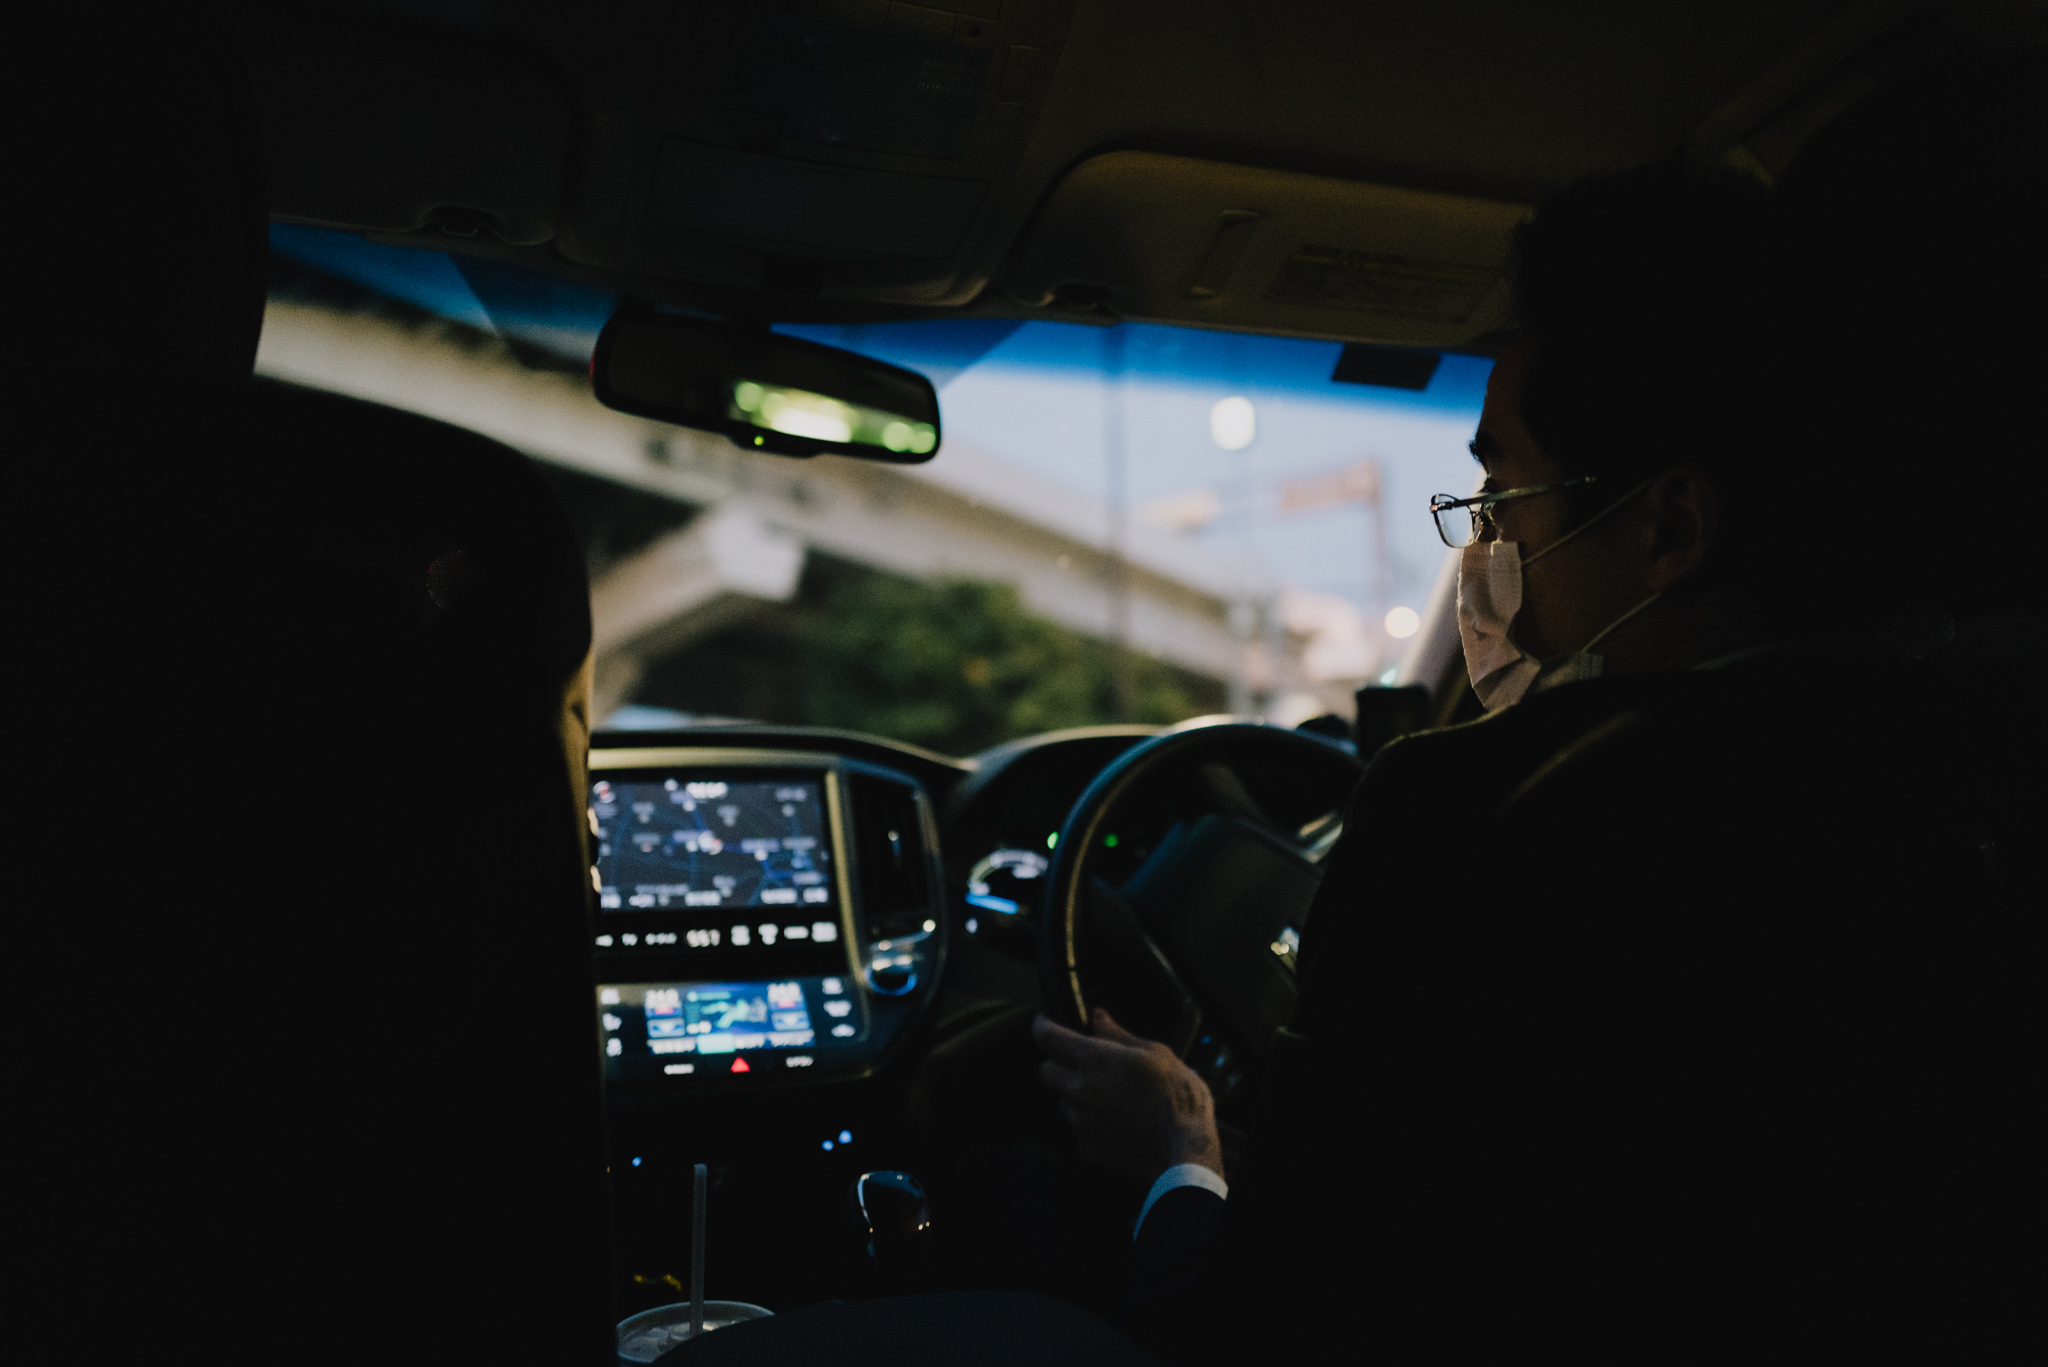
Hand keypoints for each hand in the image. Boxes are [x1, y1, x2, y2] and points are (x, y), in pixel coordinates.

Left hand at [1032, 1007, 1224, 1184]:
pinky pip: (1078, 1130)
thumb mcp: (1156, 1053)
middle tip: (1081, 1062)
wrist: (1186, 1147)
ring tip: (1111, 1097)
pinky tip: (1116, 1123)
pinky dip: (1090, 1124)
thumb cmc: (1178, 1097)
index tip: (1045, 1022)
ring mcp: (1081, 1122)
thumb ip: (1119, 1035)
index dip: (1042, 1025)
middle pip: (1046, 1071)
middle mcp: (1080, 1090)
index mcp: (1095, 1060)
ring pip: (1064, 1101)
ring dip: (1077, 1095)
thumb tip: (1099, 1018)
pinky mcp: (1087, 1148)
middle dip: (1058, 1063)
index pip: (1048, 1037)